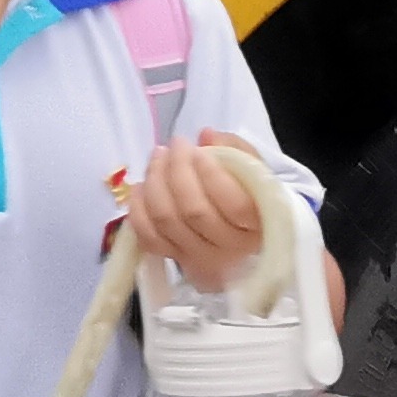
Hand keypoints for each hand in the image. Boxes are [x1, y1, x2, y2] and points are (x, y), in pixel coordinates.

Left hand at [129, 130, 275, 297]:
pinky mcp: (175, 261)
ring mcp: (199, 259)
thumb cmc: (250, 196)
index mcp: (258, 225)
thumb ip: (235, 149)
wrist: (240, 234)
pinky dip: (138, 209)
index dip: (209, 173)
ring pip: (166, 221)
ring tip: (158, 156)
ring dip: (155, 182)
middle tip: (175, 145)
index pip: (233, 204)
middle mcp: (229, 248)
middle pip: (193, 211)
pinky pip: (148, 237)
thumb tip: (206, 135)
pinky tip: (142, 186)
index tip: (196, 149)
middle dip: (177, 170)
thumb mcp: (253, 169)